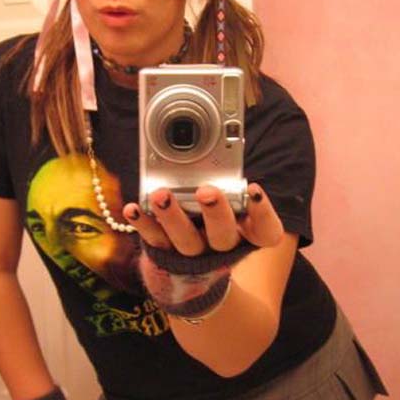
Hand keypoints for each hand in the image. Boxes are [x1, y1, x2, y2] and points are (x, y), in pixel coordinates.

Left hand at [123, 183, 283, 254]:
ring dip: (173, 218)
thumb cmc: (215, 218)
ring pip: (186, 241)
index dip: (264, 212)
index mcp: (248, 233)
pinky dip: (143, 224)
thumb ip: (227, 178)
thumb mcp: (230, 200)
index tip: (254, 188)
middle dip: (216, 213)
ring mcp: (195, 253)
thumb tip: (218, 134)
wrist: (192, 265)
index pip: (267, 230)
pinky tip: (133, 209)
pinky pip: (155, 241)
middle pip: (224, 236)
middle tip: (206, 191)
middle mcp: (224, 245)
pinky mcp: (167, 254)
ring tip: (161, 196)